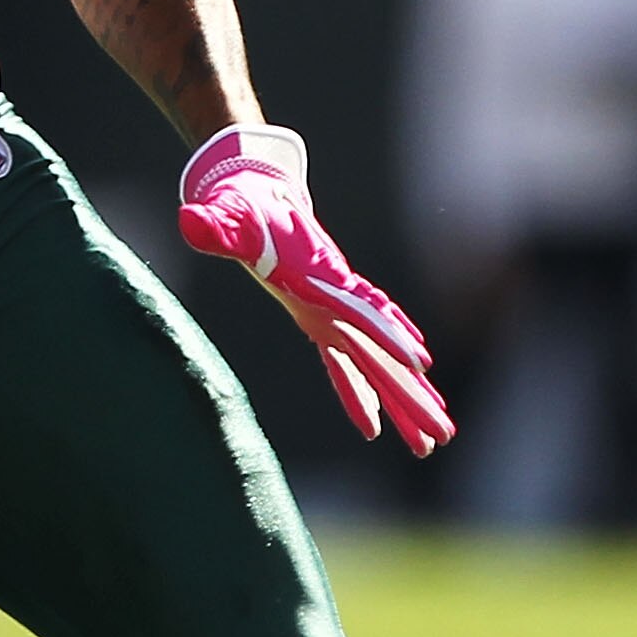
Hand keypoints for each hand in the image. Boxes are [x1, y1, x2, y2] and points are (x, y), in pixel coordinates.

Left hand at [178, 125, 453, 457]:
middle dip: (414, 395)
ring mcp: (334, 314)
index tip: (419, 363)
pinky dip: (362, 394)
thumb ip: (216, 226)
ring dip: (404, 404)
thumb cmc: (245, 209)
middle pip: (383, 355)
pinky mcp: (321, 322)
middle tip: (444, 433)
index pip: (363, 314)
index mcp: (322, 282)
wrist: (262, 194)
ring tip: (433, 442)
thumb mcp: (230, 218)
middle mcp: (338, 302)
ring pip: (376, 366)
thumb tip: (192, 221)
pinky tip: (377, 428)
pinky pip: (347, 366)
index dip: (390, 337)